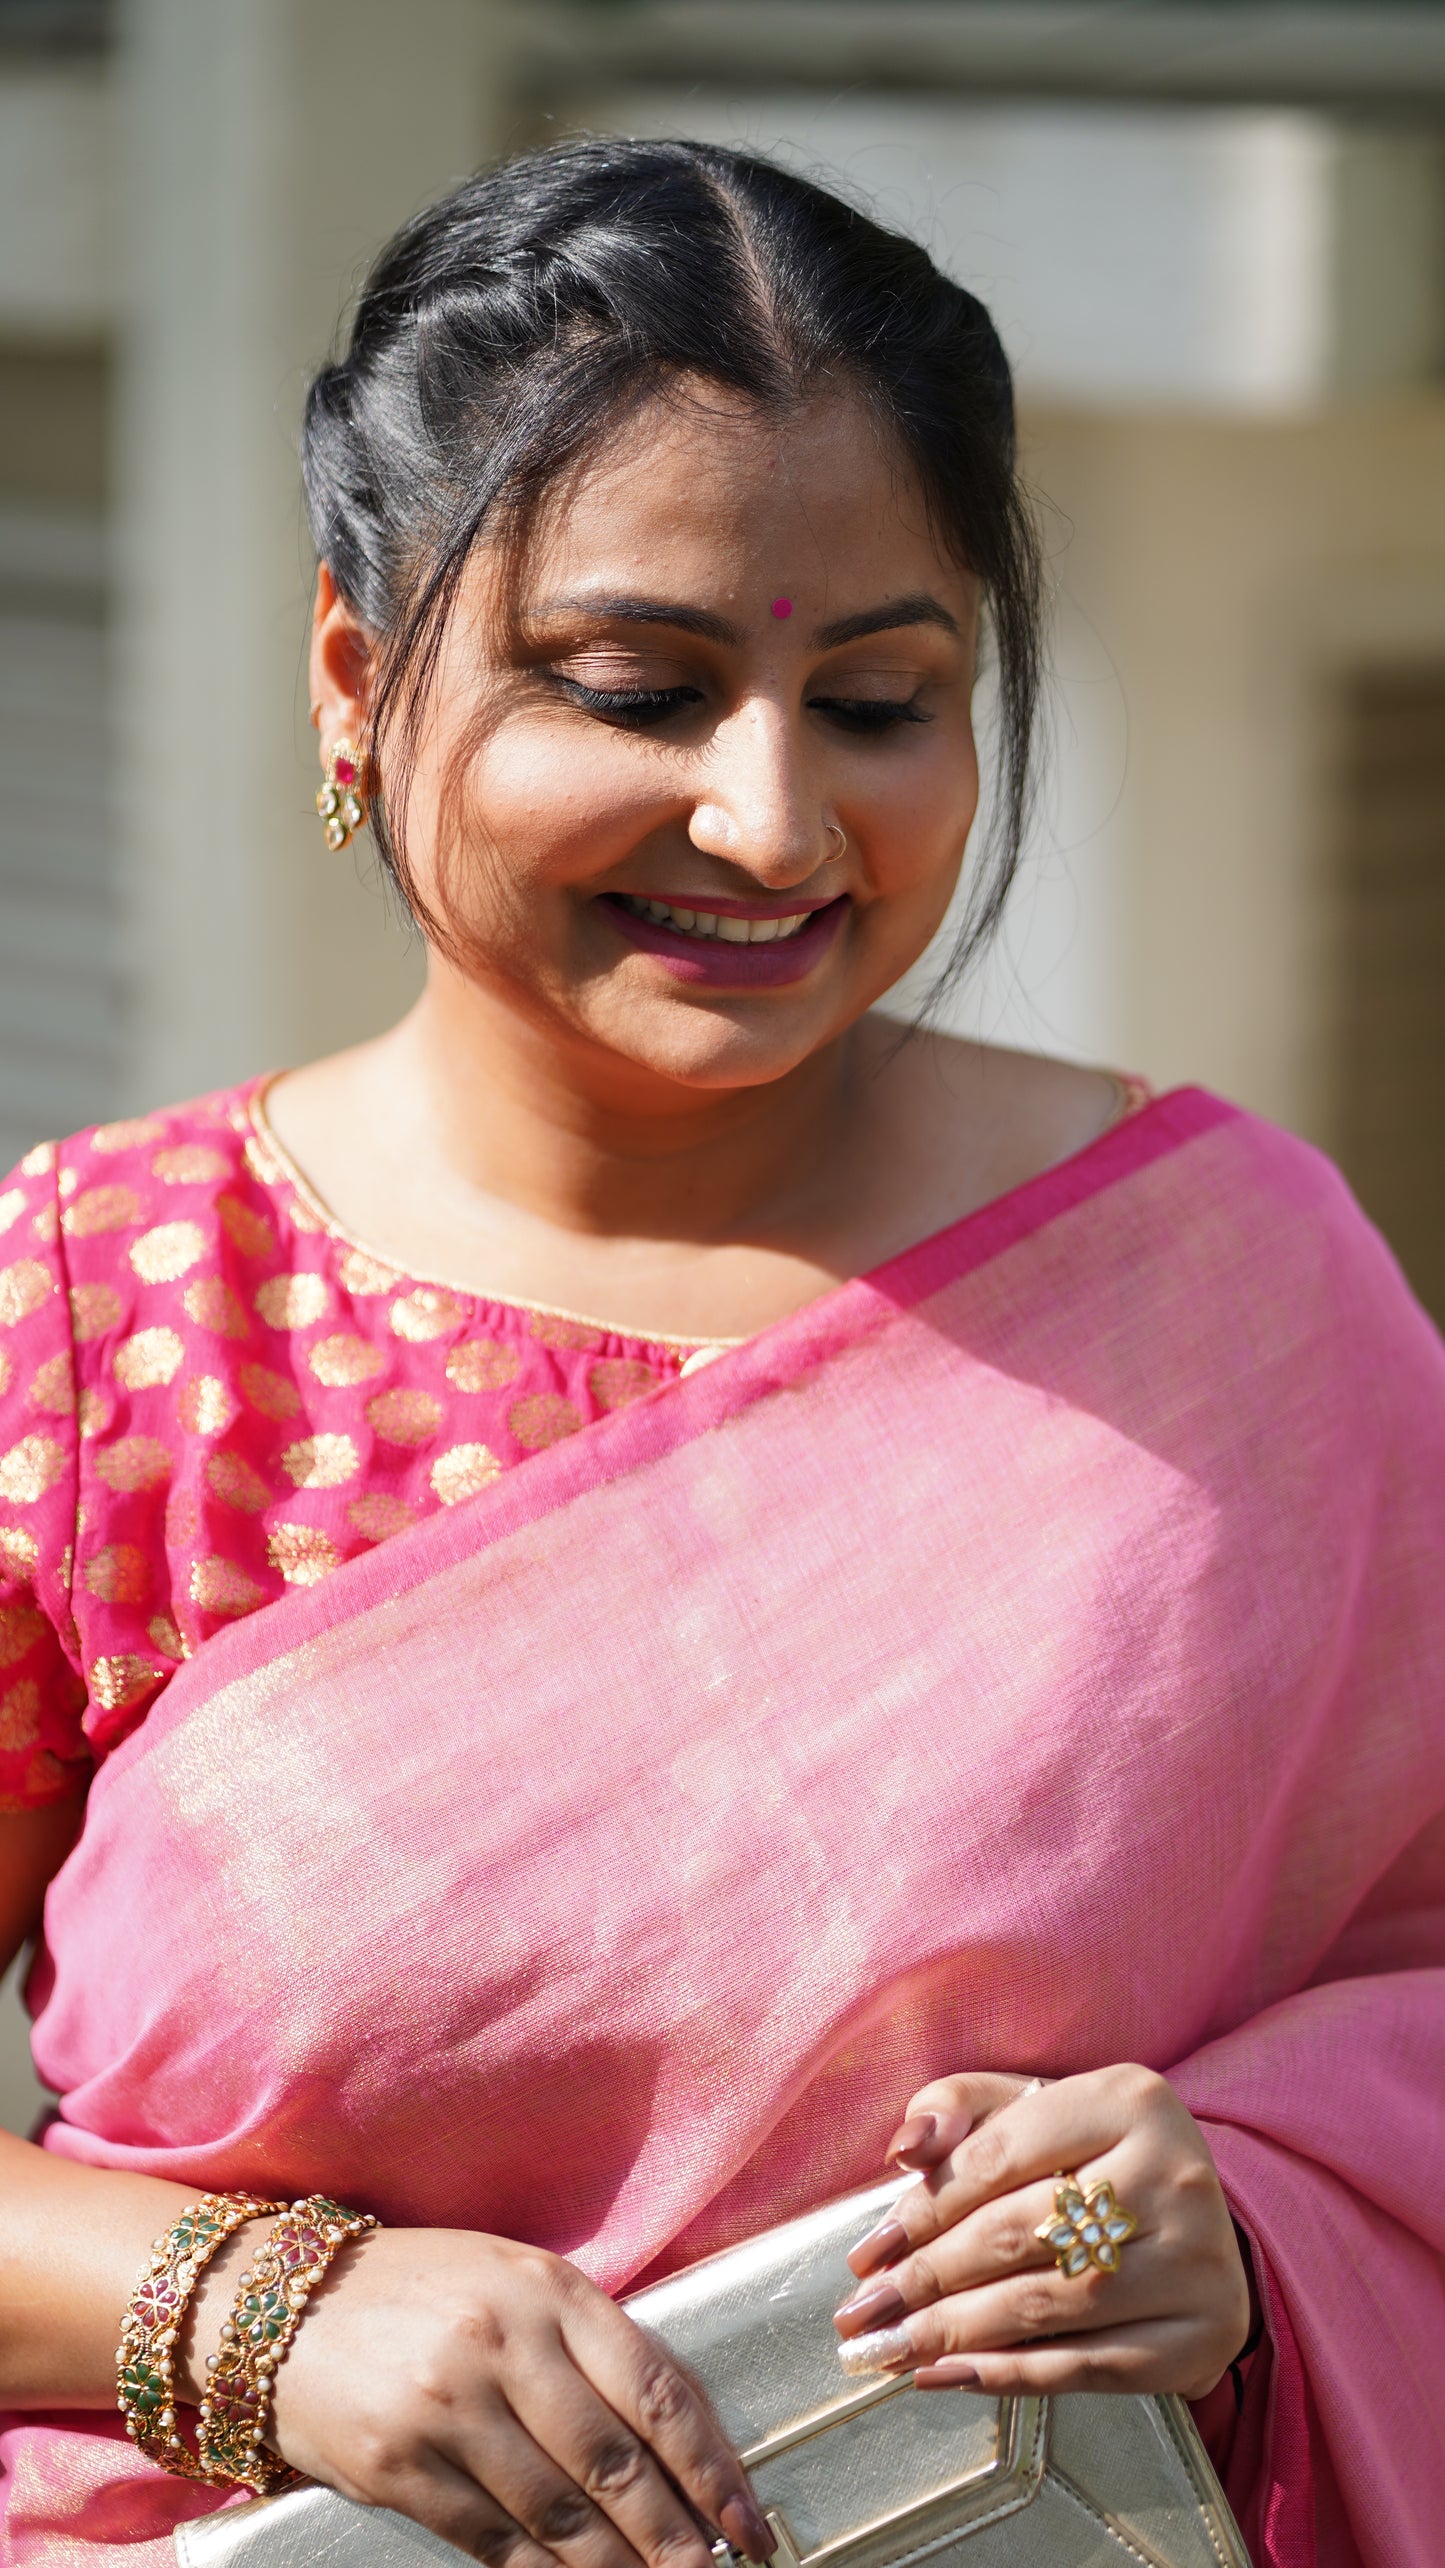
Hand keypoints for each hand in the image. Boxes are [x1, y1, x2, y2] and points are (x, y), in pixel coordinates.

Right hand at [183, 2224, 771, 2567]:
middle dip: (676, 2538)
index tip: (748, 2525)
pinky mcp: (398, 2467)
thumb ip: (594, 2345)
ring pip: (560, 2514)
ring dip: (618, 2567)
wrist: (283, 2303)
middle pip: (615, 2464)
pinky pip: (493, 2540)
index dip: (713, 2469)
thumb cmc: (422, 2288)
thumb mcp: (516, 2281)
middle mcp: (502, 2343)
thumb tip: (682, 2441)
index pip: (657, 2391)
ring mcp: (447, 2407)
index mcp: (548, 2289)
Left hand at [832, 2067, 1250, 2399]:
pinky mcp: (1201, 2335)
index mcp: (1128, 2100)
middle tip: (864, 2313)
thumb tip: (907, 2148)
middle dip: (925, 2279)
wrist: (1200, 2222)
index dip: (922, 2209)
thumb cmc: (1092, 2157)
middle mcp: (1174, 2174)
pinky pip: (1086, 2366)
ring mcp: (1196, 2260)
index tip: (868, 2253)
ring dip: (952, 2334)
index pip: (998, 2156)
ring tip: (890, 2347)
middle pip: (1017, 2234)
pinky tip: (948, 2374)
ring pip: (1045, 2305)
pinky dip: (1007, 2376)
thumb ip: (959, 2107)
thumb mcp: (1030, 2106)